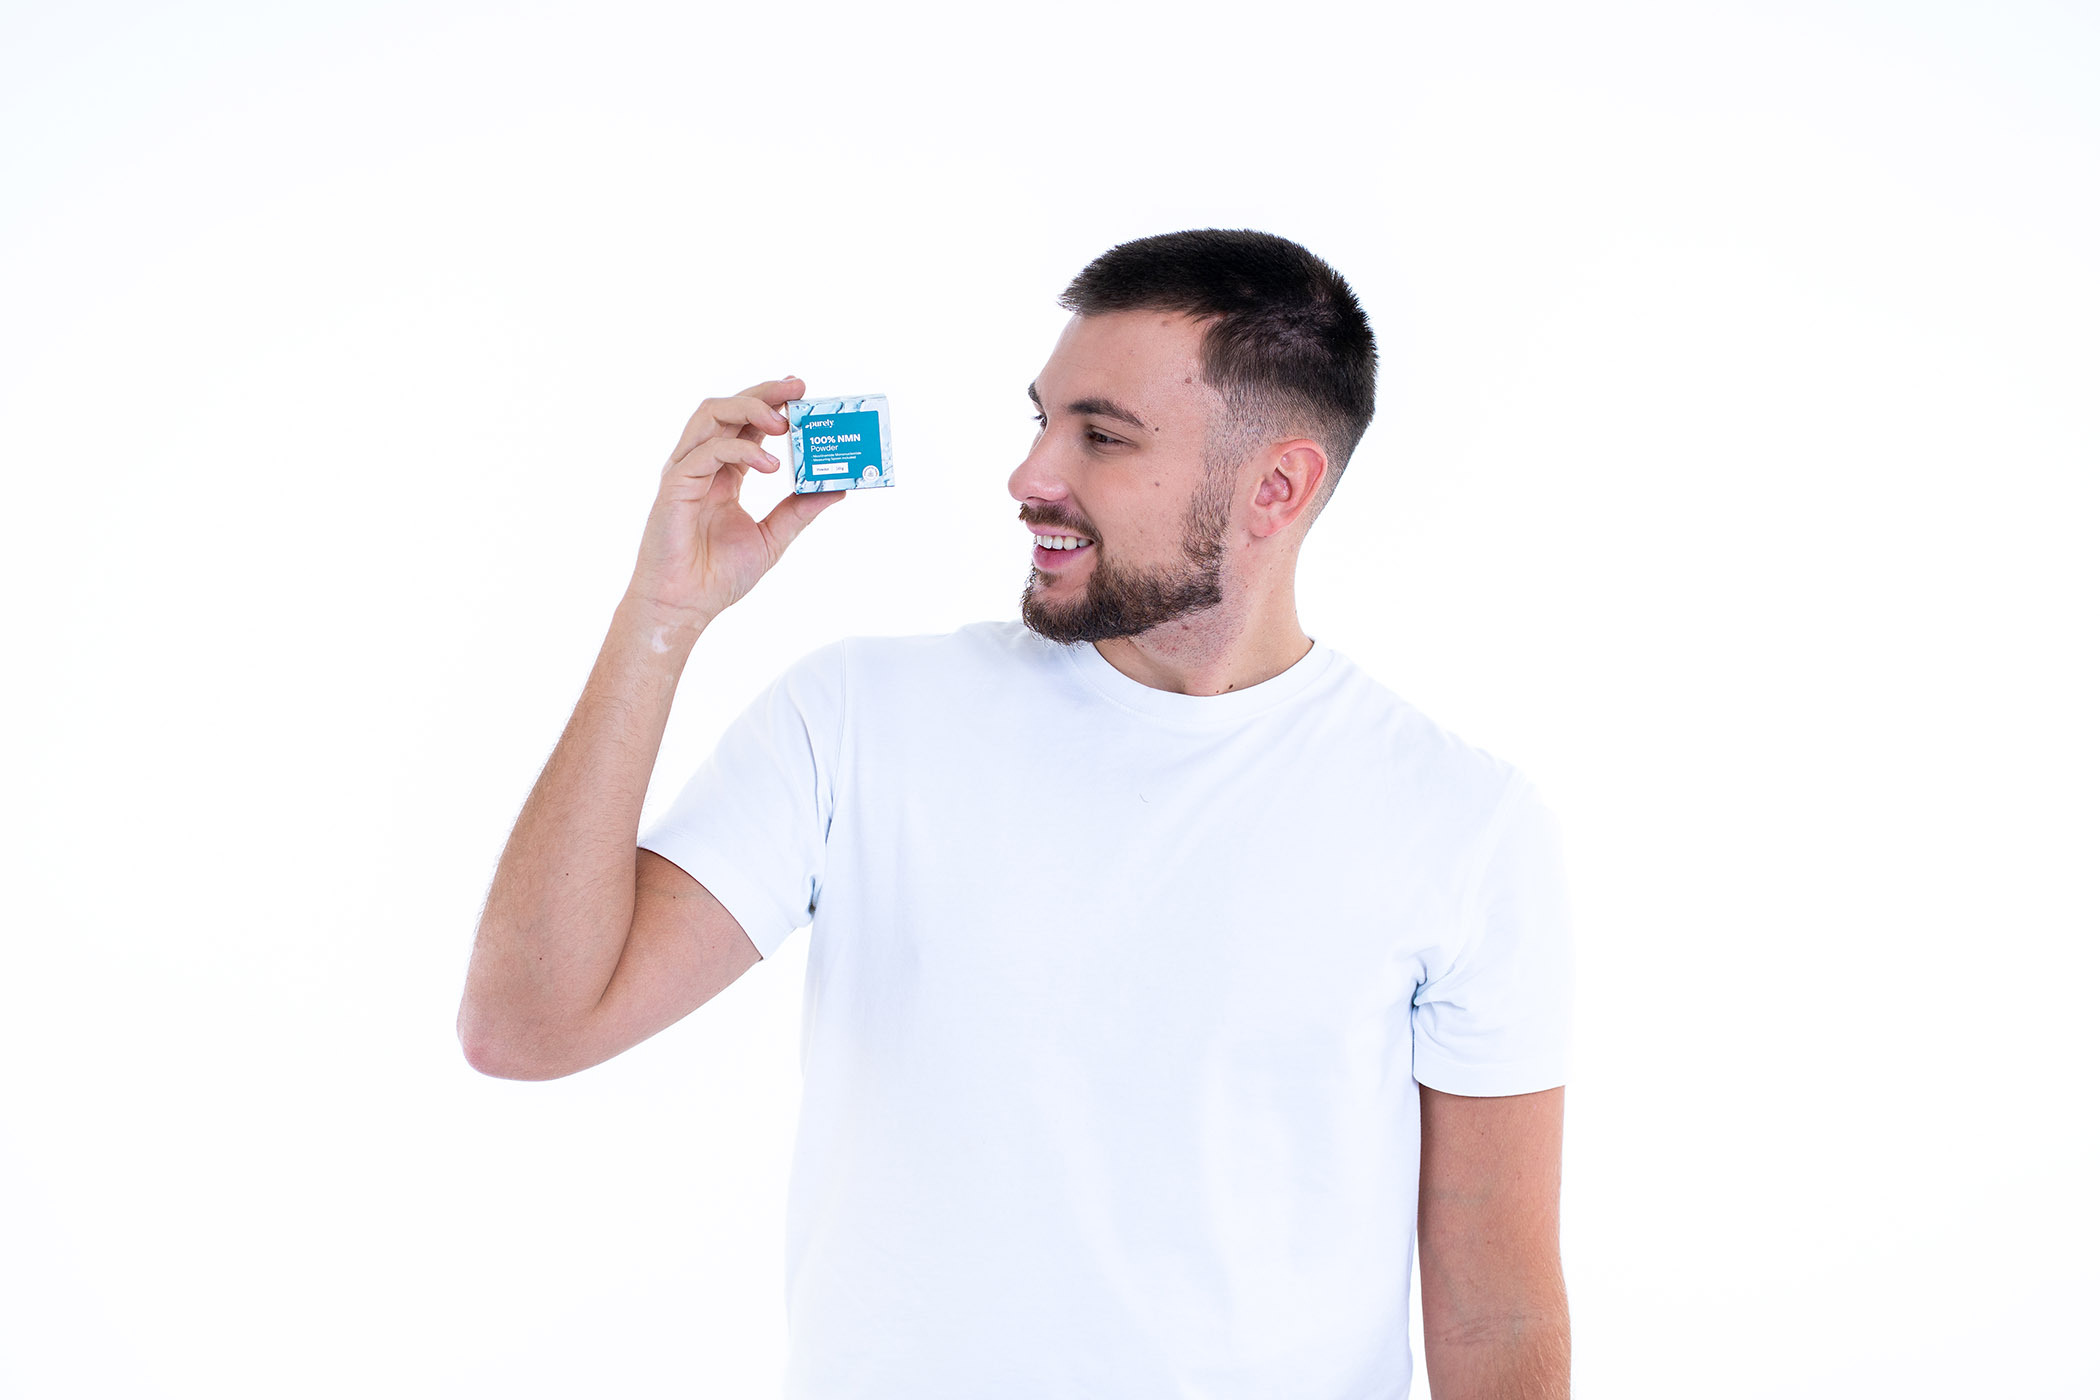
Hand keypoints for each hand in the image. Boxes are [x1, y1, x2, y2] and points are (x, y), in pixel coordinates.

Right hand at [626, 376, 846, 626]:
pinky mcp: (676, 485)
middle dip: (763, 393)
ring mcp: (686, 471)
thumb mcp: (772, 538)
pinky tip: (769, 465)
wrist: (685, 605)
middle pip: (728, 408)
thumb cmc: (717, 576)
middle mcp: (703, 465)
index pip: (747, 424)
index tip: (801, 394)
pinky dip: (740, 449)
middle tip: (797, 389)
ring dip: (749, 409)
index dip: (771, 403)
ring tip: (783, 423)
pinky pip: (707, 451)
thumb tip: (836, 488)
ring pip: (711, 416)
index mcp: (724, 474)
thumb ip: (800, 511)